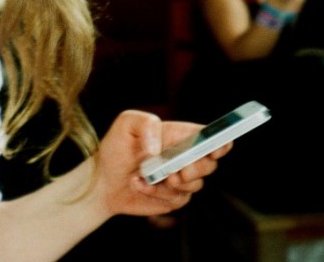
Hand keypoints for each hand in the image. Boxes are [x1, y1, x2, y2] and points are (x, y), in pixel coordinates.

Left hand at [92, 110, 230, 217]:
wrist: (103, 180)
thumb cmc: (116, 148)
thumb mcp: (126, 124)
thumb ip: (146, 124)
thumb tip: (160, 147)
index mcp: (178, 135)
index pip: (208, 136)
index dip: (220, 141)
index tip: (217, 147)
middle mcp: (183, 156)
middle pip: (209, 163)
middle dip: (197, 168)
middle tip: (178, 171)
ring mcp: (180, 179)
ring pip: (196, 184)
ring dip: (174, 183)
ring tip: (149, 176)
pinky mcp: (173, 198)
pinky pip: (178, 199)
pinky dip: (158, 193)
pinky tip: (140, 184)